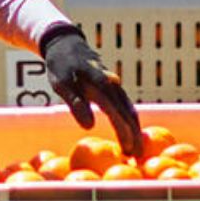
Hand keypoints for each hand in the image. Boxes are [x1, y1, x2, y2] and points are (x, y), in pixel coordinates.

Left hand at [40, 23, 142, 156]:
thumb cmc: (60, 65)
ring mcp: (114, 84)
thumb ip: (76, 103)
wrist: (65, 42)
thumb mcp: (62, 84)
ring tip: (137, 150)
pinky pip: (126, 104)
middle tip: (138, 158)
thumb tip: (90, 127)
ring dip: (135, 129)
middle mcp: (112, 85)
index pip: (116, 113)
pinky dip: (131, 120)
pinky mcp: (113, 85)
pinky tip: (131, 132)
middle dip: (135, 136)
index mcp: (100, 85)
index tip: (127, 151)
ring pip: (129, 109)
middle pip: (128, 113)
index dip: (123, 132)